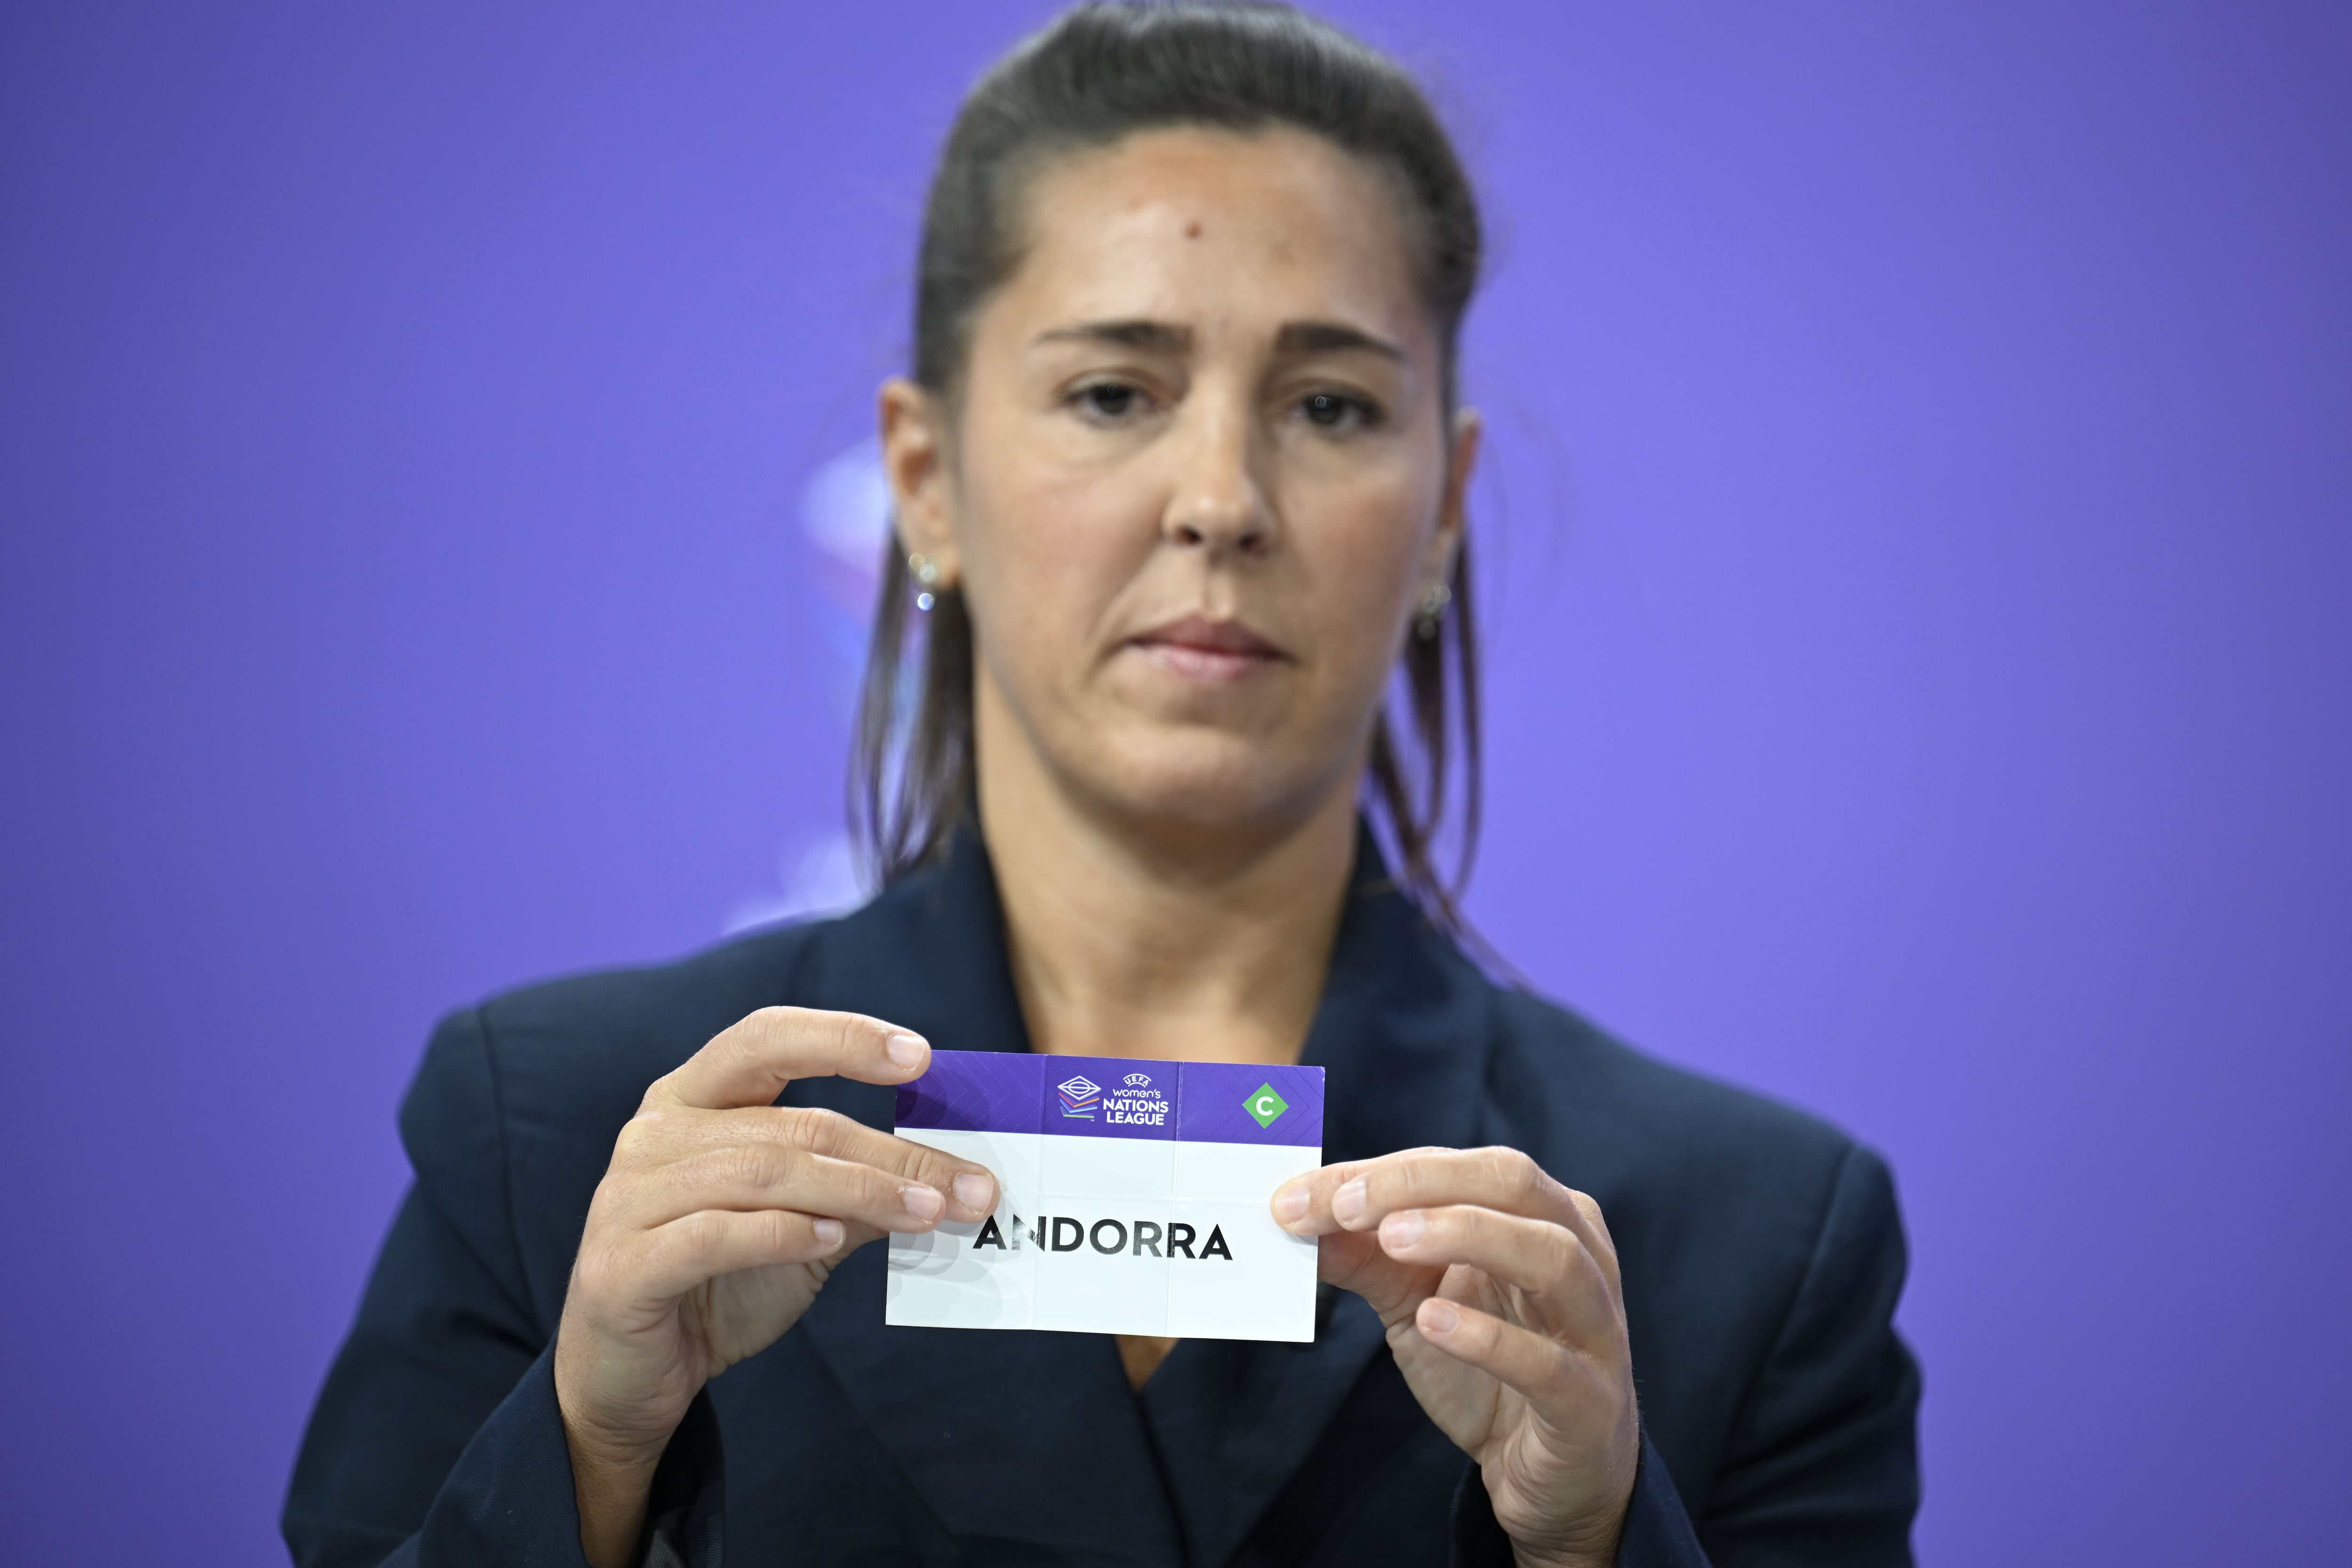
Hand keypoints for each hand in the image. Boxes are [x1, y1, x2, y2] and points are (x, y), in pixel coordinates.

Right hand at [554, 1008, 996, 1566]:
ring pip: (763, 1174)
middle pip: (792, 1123)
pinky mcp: (620, 1266)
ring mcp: (628, 1198)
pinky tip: (831, 1241)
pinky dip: (781, 1234)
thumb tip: (954, 1178)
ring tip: (924, 1215)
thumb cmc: (720, 1283)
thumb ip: (860, 1192)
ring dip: (858, 1192)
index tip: (921, 1056)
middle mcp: (654, 1133)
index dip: (843, 1038)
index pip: (767, 1038)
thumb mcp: (803, 1227)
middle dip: (891, 1154)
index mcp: (692, 1098)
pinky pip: (713, 1234)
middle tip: (969, 1184)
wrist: (632, 1377)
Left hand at [1272, 1148, 1637, 1567]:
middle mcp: (1581, 1254)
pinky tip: (1432, 1323)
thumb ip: (1366, 1256)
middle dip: (1424, 1184)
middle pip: (1514, 1183)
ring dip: (1465, 1234)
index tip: (1306, 1194)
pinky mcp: (1589, 1402)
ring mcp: (1594, 1328)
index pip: (1463, 1167)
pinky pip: (1547, 1362)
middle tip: (1346, 1206)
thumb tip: (1296, 1214)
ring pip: (1551, 1256)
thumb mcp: (1416, 1301)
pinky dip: (1488, 1337)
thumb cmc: (1488, 1370)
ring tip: (1389, 1242)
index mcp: (1541, 1215)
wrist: (1545, 1475)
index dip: (1385, 1172)